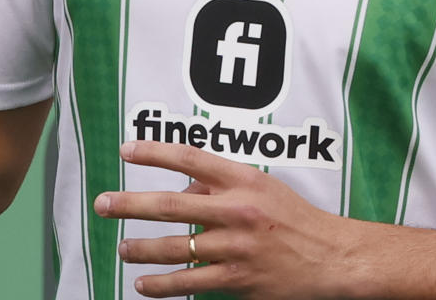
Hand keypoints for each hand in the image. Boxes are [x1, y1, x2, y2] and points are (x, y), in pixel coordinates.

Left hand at [94, 141, 362, 298]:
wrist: (331, 258)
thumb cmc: (294, 219)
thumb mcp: (261, 186)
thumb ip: (219, 184)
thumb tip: (180, 191)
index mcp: (242, 180)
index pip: (190, 158)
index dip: (154, 152)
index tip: (125, 150)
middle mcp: (237, 210)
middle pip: (172, 204)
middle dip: (131, 204)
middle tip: (103, 204)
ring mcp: (236, 247)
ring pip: (175, 248)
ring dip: (141, 248)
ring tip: (121, 247)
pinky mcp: (238, 280)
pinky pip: (191, 282)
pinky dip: (162, 284)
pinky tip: (143, 284)